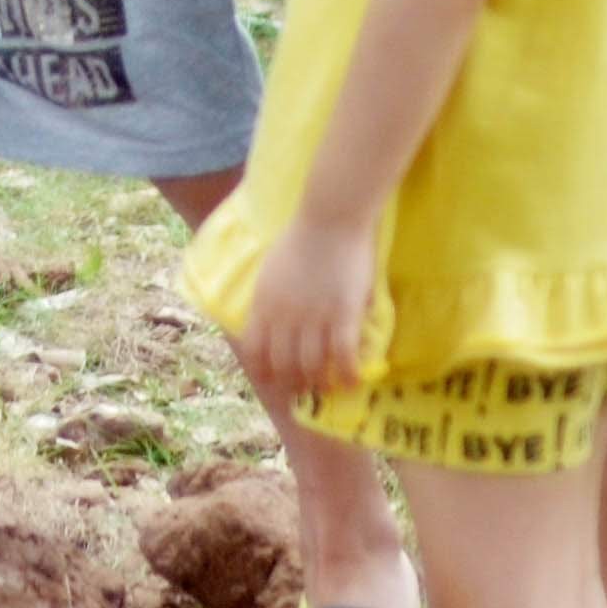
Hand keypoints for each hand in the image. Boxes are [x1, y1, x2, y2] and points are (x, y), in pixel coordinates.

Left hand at [237, 215, 378, 406]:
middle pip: (284, 364)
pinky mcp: (343, 315)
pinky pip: (343, 356)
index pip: (255, 350)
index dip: (262, 371)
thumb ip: (271, 300)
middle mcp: (284, 317)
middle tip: (303, 390)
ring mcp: (314, 317)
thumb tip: (273, 323)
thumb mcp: (271, 270)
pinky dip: (346, 374)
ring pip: (312, 366)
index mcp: (264, 304)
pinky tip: (352, 382)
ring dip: (319, 383)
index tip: (271, 380)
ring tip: (327, 388)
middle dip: (292, 383)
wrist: (331, 218)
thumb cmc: (302, 238)